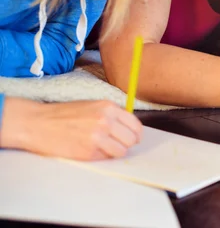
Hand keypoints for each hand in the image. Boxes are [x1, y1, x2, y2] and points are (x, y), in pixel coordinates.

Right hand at [1, 98, 142, 159]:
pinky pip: (105, 158)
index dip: (135, 134)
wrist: (38, 123)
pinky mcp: (88, 152)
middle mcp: (106, 121)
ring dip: (114, 152)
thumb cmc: (64, 115)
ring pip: (121, 151)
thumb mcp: (92, 106)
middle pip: (132, 140)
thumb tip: (130, 128)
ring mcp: (98, 137)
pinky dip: (100, 156)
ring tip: (101, 147)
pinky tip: (88, 149)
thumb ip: (112, 115)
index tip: (131, 138)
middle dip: (125, 144)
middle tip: (114, 143)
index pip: (135, 125)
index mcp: (108, 107)